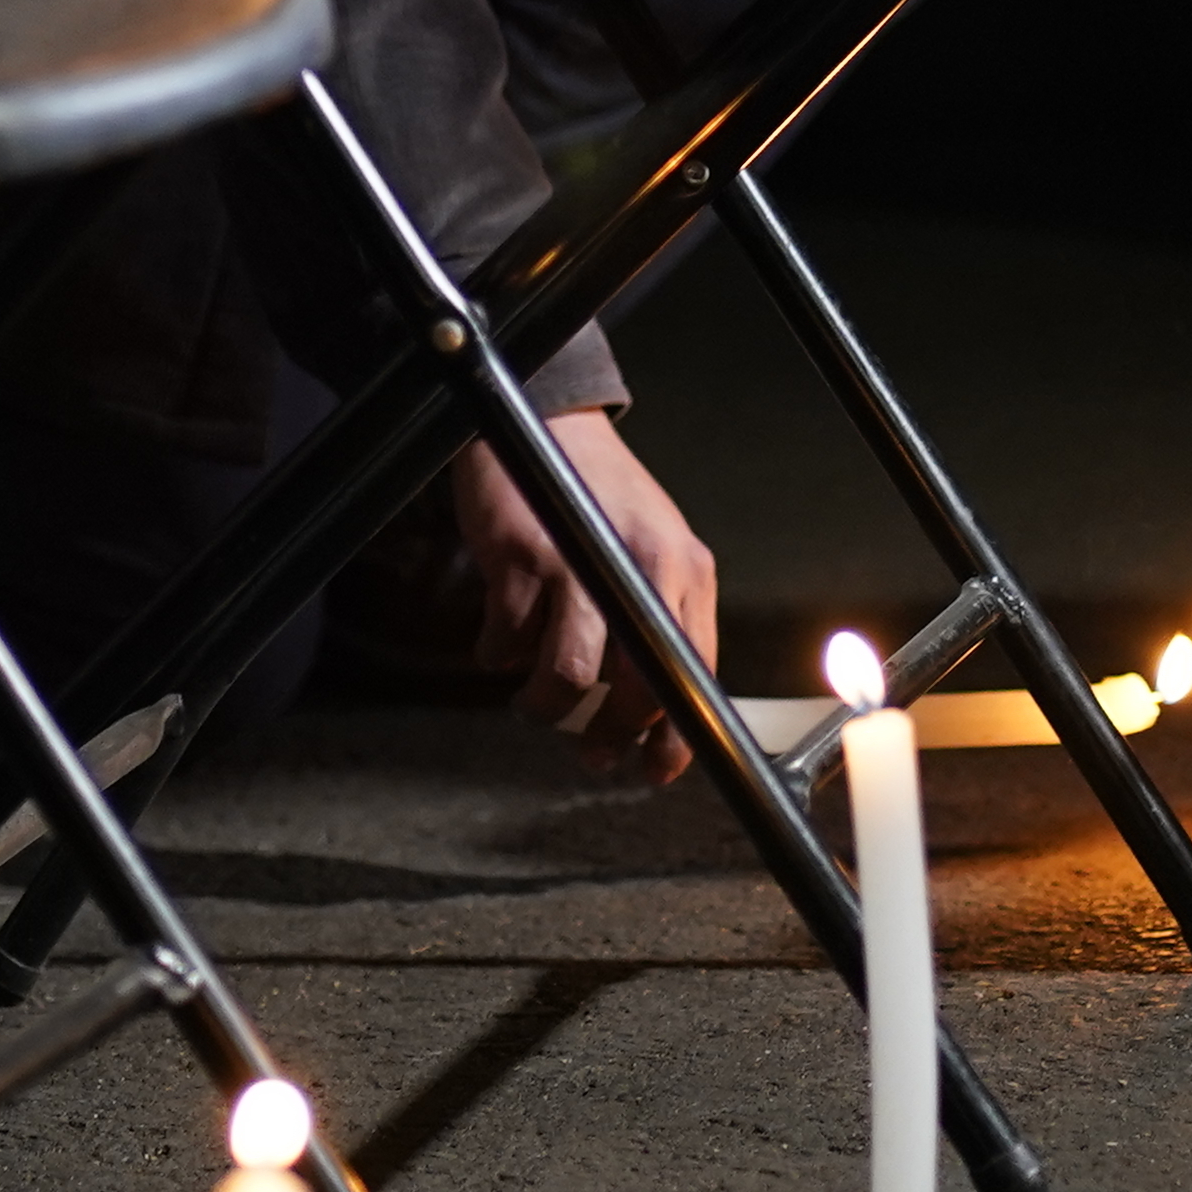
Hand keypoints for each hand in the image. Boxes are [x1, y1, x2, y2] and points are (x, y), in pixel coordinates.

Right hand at [432, 412, 723, 781]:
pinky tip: (499, 641)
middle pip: (635, 686)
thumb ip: (659, 618)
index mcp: (685, 572)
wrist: (551, 422)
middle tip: (593, 751)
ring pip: (570, 674)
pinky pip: (508, 639)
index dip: (674, 736)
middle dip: (610, 734)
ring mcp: (579, 561)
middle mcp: (641, 568)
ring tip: (533, 701)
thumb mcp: (653, 552)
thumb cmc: (600, 499)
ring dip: (545, 704)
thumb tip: (653, 710)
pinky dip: (498, 654)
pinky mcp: (522, 555)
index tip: (655, 769)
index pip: (692, 672)